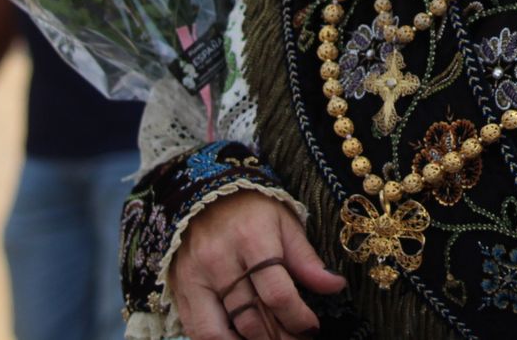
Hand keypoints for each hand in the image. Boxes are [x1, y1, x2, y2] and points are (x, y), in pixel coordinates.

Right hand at [172, 190, 346, 339]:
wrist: (205, 192)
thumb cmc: (252, 208)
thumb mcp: (285, 223)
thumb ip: (307, 260)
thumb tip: (335, 286)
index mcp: (251, 239)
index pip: (276, 293)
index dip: (297, 317)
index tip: (311, 327)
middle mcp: (219, 260)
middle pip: (250, 317)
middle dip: (279, 338)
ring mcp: (195, 277)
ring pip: (220, 332)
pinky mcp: (180, 288)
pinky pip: (196, 330)